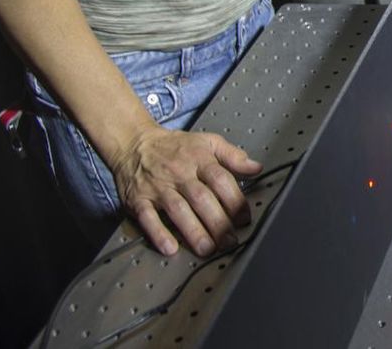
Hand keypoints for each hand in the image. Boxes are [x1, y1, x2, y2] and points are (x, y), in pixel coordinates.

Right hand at [111, 125, 261, 256]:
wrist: (134, 142)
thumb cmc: (175, 146)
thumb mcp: (207, 142)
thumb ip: (233, 156)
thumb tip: (256, 168)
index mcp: (200, 159)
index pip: (221, 180)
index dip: (235, 200)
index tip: (244, 218)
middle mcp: (180, 173)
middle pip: (201, 199)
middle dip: (218, 222)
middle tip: (229, 241)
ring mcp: (158, 187)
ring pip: (178, 210)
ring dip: (193, 231)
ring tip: (207, 249)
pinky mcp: (139, 199)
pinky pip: (148, 217)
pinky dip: (158, 233)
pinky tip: (170, 248)